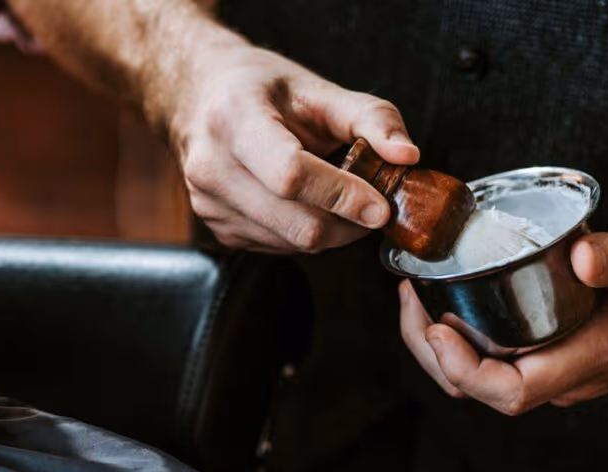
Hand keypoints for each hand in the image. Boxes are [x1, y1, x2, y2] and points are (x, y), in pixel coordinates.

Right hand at [169, 43, 419, 252]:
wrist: (200, 98)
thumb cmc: (260, 90)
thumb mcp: (316, 88)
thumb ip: (370, 117)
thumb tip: (407, 156)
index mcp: (234, 119)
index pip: (291, 175)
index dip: (341, 195)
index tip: (380, 207)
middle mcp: (212, 166)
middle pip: (297, 221)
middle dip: (348, 222)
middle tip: (373, 205)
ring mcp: (209, 203)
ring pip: (292, 242)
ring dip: (332, 231)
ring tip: (341, 198)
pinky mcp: (216, 228)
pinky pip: (279, 247)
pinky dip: (306, 234)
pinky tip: (307, 204)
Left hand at [399, 222, 607, 414]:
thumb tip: (581, 258)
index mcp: (590, 357)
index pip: (510, 391)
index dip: (462, 370)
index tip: (435, 326)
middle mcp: (567, 375)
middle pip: (480, 389)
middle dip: (432, 352)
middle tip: (408, 296)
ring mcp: (559, 370)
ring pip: (483, 378)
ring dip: (440, 347)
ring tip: (416, 295)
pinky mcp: (554, 356)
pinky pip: (496, 362)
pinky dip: (462, 338)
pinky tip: (448, 300)